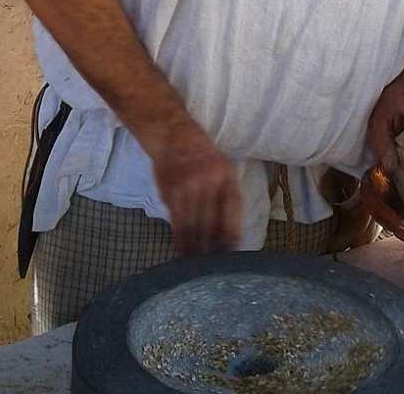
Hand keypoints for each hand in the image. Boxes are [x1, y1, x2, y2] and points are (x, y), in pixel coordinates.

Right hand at [149, 121, 241, 255]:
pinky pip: (177, 222)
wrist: (172, 134)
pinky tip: (182, 251)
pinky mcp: (170, 193)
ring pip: (193, 226)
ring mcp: (188, 188)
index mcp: (227, 176)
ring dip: (195, 249)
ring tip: (197, 267)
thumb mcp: (222, 168)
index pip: (232, 213)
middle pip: (212, 223)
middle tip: (214, 269)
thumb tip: (229, 233)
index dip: (231, 237)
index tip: (231, 254)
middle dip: (213, 248)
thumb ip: (226, 196)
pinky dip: (180, 239)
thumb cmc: (201, 154)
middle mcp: (209, 182)